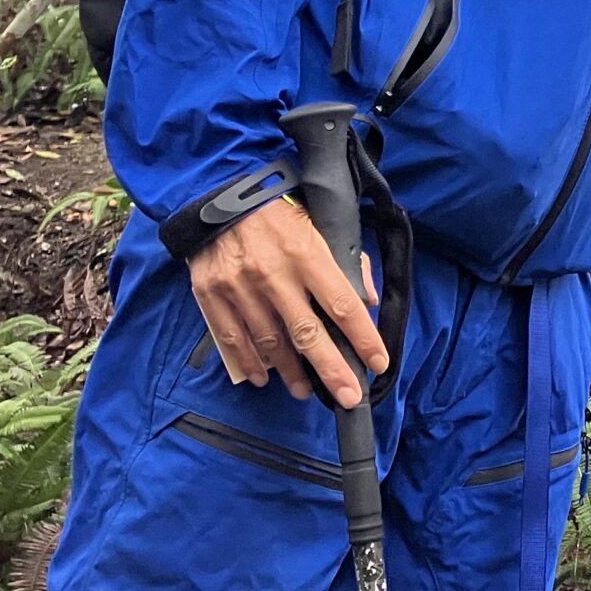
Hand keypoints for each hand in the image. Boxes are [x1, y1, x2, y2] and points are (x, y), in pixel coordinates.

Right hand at [187, 196, 386, 408]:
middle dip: (332, 370)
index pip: (342, 305)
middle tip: (349, 397)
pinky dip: (250, 362)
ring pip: (271, 343)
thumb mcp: (318, 224)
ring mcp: (240, 288)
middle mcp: (274, 275)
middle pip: (308, 334)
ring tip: (307, 390)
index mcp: (306, 254)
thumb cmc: (277, 212)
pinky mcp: (212, 295)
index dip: (363, 338)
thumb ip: (345, 261)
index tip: (378, 362)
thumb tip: (365, 299)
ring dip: (292, 372)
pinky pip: (234, 338)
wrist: (218, 194)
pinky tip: (265, 377)